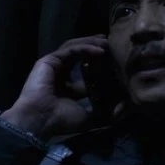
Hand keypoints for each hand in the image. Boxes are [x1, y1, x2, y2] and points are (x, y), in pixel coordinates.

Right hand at [1, 35, 126, 140]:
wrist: (40, 121)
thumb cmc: (61, 120)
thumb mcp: (90, 116)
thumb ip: (106, 110)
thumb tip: (125, 107)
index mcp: (68, 85)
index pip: (86, 68)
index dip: (100, 62)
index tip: (115, 60)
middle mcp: (60, 72)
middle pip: (80, 53)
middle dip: (96, 46)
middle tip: (112, 43)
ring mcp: (53, 65)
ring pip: (75, 47)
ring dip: (92, 43)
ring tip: (108, 42)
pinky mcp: (49, 60)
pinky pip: (70, 49)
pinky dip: (85, 47)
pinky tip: (100, 50)